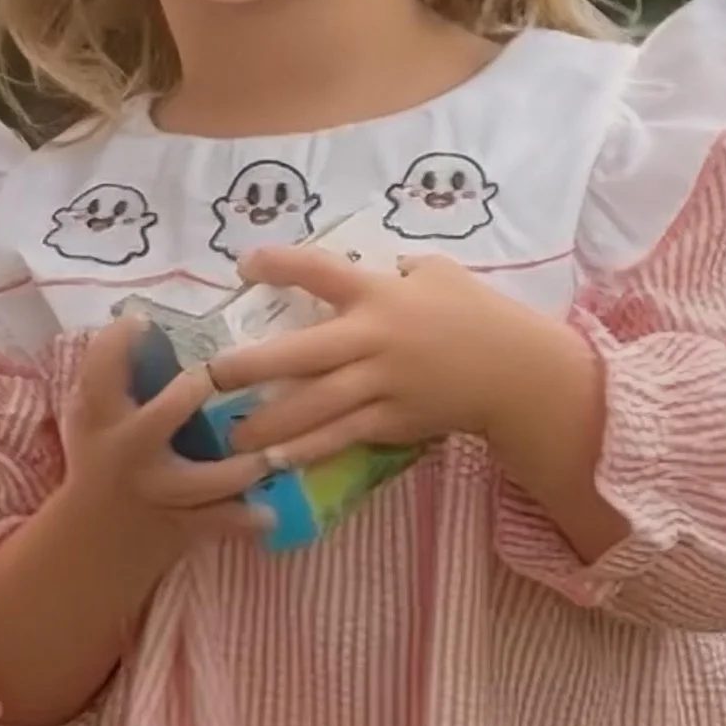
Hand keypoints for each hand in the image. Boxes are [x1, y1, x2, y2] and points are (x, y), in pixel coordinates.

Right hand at [56, 320, 275, 545]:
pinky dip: (243, 520)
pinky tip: (269, 513)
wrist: (92, 540)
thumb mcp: (92, 419)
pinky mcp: (178, 523)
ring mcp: (156, 489)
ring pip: (202, 480)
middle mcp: (127, 450)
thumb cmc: (100, 461)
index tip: (141, 320)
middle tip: (212, 379)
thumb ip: (113, 379)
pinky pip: (217, 521)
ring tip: (270, 455)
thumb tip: (148, 323)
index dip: (119, 339)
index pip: (99, 369)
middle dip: (187, 396)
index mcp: (100, 417)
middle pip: (160, 418)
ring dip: (238, 470)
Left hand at [211, 244, 559, 470]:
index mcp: (381, 295)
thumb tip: (359, 266)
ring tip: (230, 437)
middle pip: (303, 352)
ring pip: (317, 405)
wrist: (517, 372)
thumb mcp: (438, 273)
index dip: (280, 266)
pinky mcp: (394, 420)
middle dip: (251, 365)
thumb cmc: (476, 315)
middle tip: (208, 376)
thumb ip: (393, 269)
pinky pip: (343, 436)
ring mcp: (383, 384)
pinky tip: (276, 460)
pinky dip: (309, 449)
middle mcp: (375, 339)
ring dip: (269, 422)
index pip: (322, 273)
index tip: (243, 266)